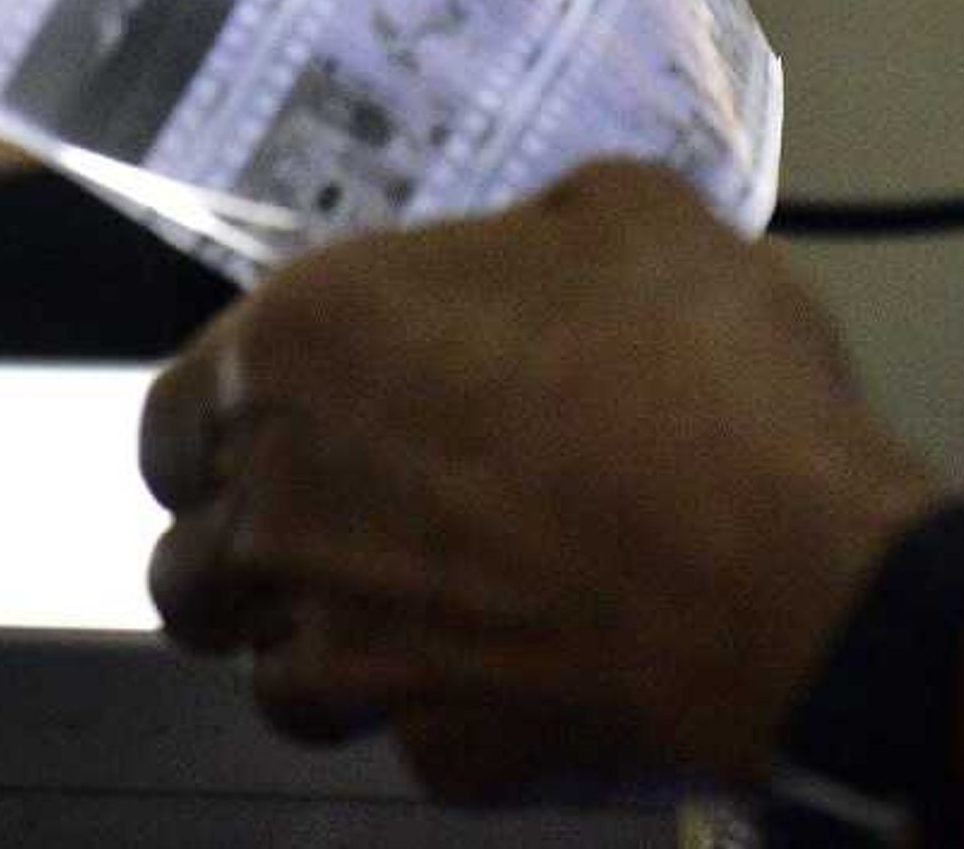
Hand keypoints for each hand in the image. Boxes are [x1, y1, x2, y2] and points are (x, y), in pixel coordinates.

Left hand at [137, 160, 939, 802]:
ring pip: (268, 676)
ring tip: (402, 613)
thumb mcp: (631, 216)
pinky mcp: (439, 747)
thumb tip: (548, 236)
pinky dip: (448, 716)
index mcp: (300, 347)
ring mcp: (349, 644)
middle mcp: (285, 504)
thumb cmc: (700, 380)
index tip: (282, 425)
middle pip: (193, 562)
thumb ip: (545, 223)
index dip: (224, 423)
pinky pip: (409, 742)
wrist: (788, 567)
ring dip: (318, 647)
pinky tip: (513, 675)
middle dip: (246, 549)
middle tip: (332, 526)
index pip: (175, 412)